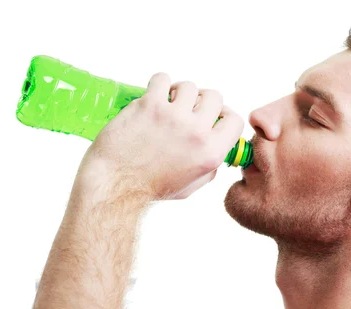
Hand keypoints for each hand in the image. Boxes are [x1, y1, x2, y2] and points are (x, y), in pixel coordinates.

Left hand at [76, 72, 243, 201]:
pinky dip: (159, 83)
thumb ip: (208, 168)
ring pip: (188, 86)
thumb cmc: (149, 188)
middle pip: (214, 97)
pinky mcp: (150, 105)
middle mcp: (196, 132)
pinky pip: (162, 78)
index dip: (224, 115)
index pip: (234, 120)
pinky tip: (154, 95)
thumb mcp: (190, 187)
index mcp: (210, 153)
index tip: (212, 116)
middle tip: (187, 108)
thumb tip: (216, 152)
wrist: (116, 184)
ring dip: (179, 92)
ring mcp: (173, 116)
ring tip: (167, 102)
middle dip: (201, 101)